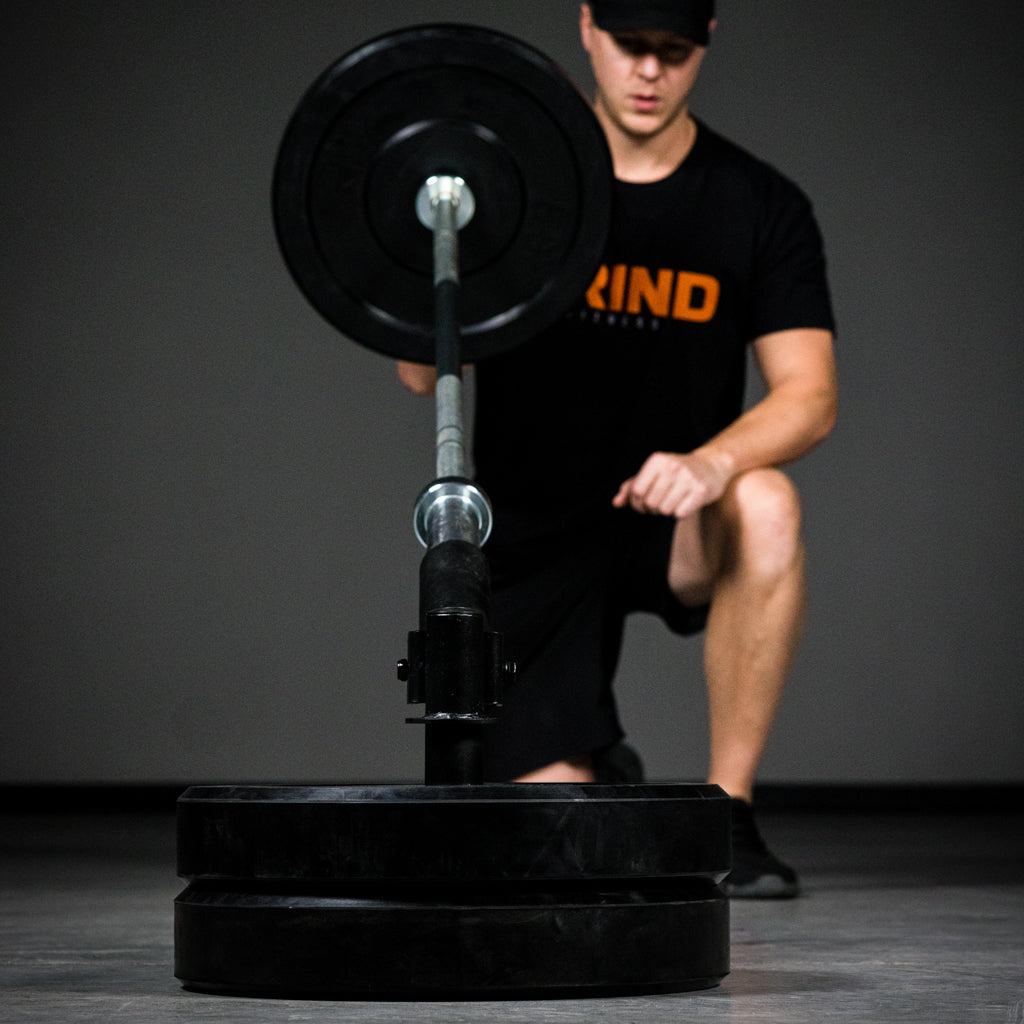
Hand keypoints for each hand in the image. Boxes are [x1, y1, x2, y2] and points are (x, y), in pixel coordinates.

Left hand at [612, 450, 730, 518]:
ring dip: (666, 511)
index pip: (636, 491)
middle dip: (652, 508)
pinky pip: (680, 514)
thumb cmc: (676, 471)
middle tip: (660, 502)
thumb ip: (631, 487)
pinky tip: (685, 503)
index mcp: (657, 460)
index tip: (643, 502)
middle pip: (650, 503)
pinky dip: (680, 513)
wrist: (712, 466)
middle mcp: (672, 467)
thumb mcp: (653, 472)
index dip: (637, 502)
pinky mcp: (701, 490)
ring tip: (673, 501)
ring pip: (664, 510)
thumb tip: (616, 503)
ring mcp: (688, 478)